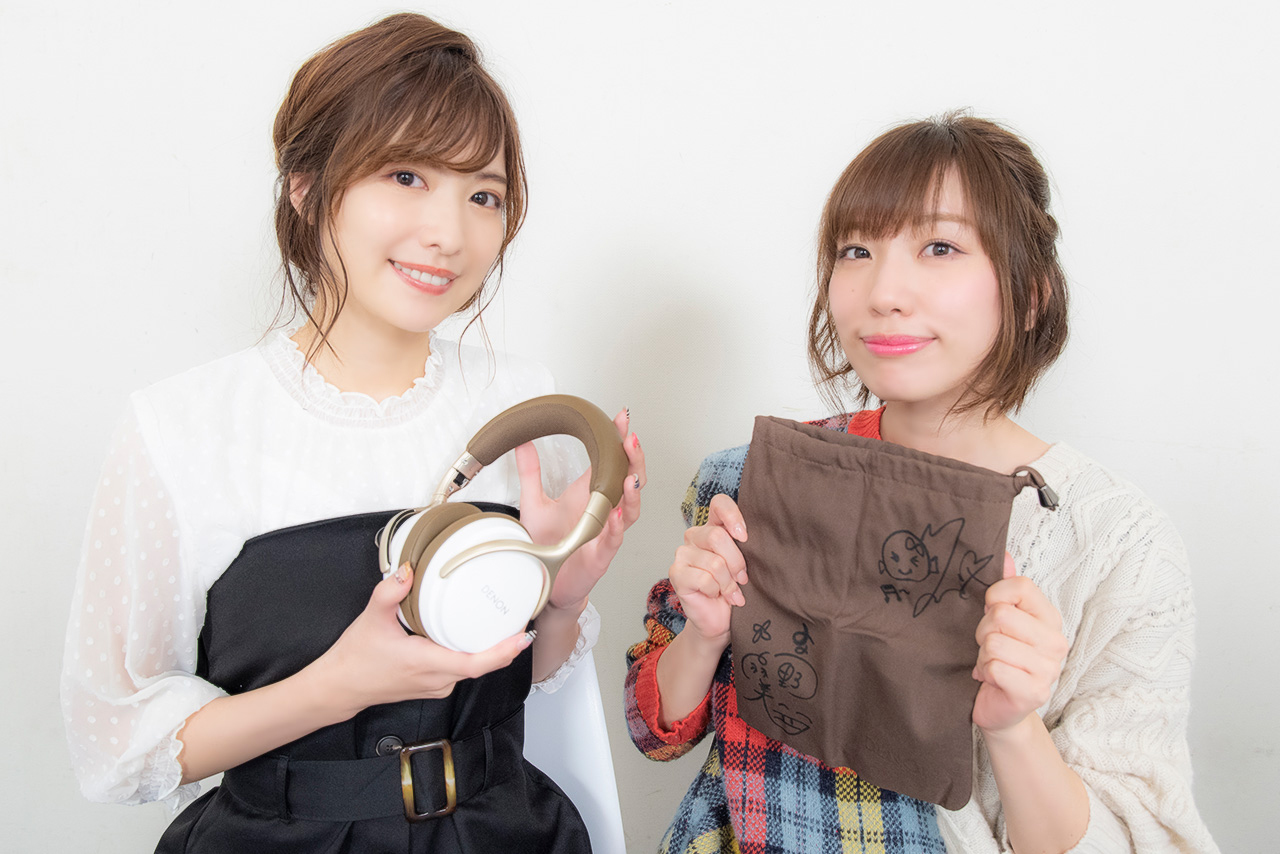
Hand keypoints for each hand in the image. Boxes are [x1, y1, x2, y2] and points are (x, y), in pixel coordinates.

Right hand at [314, 565, 529, 716]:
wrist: (340, 687)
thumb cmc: (355, 658)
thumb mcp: (370, 619)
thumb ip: (389, 592)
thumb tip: (408, 570)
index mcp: (425, 663)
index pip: (474, 664)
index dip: (501, 652)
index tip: (521, 637)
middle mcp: (436, 679)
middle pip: (481, 666)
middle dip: (504, 646)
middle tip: (522, 619)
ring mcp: (436, 686)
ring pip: (472, 669)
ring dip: (491, 651)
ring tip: (506, 625)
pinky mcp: (434, 686)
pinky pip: (462, 671)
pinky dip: (475, 655)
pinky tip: (479, 637)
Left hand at [514, 408, 644, 610]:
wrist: (544, 581)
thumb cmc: (547, 543)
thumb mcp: (533, 502)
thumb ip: (530, 472)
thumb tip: (521, 441)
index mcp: (590, 493)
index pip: (611, 461)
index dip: (617, 440)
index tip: (619, 418)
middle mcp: (603, 510)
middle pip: (631, 481)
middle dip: (634, 460)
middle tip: (630, 440)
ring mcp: (606, 532)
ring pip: (630, 509)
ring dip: (633, 491)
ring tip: (630, 474)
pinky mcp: (600, 555)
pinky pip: (613, 539)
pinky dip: (615, 525)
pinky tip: (615, 512)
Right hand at [668, 493, 747, 645]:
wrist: (720, 621)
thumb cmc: (733, 591)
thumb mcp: (744, 564)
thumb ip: (743, 546)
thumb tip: (749, 537)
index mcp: (713, 528)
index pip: (719, 504)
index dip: (733, 516)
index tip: (745, 536)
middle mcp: (695, 536)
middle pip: (717, 536)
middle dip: (736, 563)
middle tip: (742, 579)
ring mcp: (682, 554)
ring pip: (714, 561)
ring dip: (728, 582)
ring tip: (730, 592)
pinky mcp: (676, 574)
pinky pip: (704, 578)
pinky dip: (716, 591)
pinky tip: (717, 596)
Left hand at [971, 553, 1069, 733]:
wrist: (1002, 707)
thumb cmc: (1001, 658)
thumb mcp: (1002, 620)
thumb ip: (1006, 587)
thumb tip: (1003, 554)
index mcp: (1050, 618)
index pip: (1021, 586)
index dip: (994, 596)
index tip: (991, 612)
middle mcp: (1056, 642)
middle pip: (1001, 615)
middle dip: (984, 630)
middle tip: (989, 645)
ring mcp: (1049, 669)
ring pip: (994, 642)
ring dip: (983, 654)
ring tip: (992, 663)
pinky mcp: (1034, 692)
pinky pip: (994, 668)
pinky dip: (985, 672)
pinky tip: (992, 679)